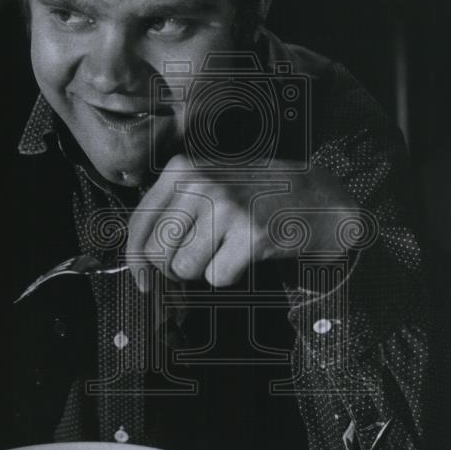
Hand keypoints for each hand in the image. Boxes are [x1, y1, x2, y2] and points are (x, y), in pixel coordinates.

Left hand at [126, 155, 357, 289]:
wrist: (315, 196)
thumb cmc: (252, 195)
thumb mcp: (207, 183)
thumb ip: (171, 210)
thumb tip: (139, 261)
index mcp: (182, 169)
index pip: (139, 222)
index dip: (135, 259)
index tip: (141, 280)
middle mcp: (201, 183)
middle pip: (158, 252)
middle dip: (173, 268)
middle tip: (199, 259)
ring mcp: (227, 208)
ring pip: (185, 268)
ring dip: (204, 270)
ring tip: (226, 249)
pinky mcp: (251, 234)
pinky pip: (216, 277)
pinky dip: (229, 274)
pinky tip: (245, 253)